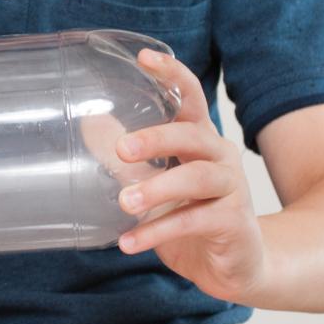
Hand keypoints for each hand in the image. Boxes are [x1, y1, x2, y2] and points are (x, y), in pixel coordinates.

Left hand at [112, 49, 265, 303]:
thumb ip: (124, 156)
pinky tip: (129, 241)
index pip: (191, 97)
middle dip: (157, 138)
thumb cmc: (189, 215)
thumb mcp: (151, 182)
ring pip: (197, 179)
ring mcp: (231, 190)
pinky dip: (158, 232)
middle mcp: (220, 158)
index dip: (172, 75)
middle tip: (121, 149)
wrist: (234, 265)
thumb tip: (89, 121)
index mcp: (200, 139)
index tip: (144, 58)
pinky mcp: (233, 223)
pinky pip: (194, 222)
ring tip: (125, 203)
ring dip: (157, 189)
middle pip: (192, 136)